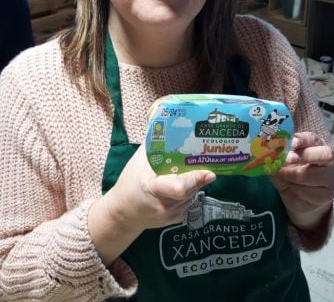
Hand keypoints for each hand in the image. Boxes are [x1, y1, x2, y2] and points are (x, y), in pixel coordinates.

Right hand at [89, 145, 214, 264]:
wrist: (124, 213)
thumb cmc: (130, 182)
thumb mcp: (138, 161)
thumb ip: (153, 142)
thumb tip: (162, 114)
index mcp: (152, 188)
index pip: (178, 188)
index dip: (195, 179)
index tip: (210, 172)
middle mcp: (164, 204)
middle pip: (190, 187)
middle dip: (198, 173)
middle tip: (206, 158)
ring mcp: (172, 214)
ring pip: (193, 193)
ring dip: (194, 181)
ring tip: (190, 168)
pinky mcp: (177, 219)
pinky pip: (190, 199)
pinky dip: (190, 189)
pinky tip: (182, 181)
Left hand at [270, 132, 333, 230]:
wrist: (297, 199)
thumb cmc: (289, 175)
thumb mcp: (280, 165)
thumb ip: (276, 159)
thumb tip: (268, 155)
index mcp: (314, 146)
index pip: (312, 138)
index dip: (301, 140)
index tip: (289, 143)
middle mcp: (327, 160)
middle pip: (326, 154)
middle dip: (305, 156)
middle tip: (288, 159)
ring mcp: (330, 177)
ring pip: (315, 175)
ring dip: (294, 176)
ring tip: (284, 177)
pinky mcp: (328, 194)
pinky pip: (312, 192)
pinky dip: (297, 190)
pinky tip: (293, 189)